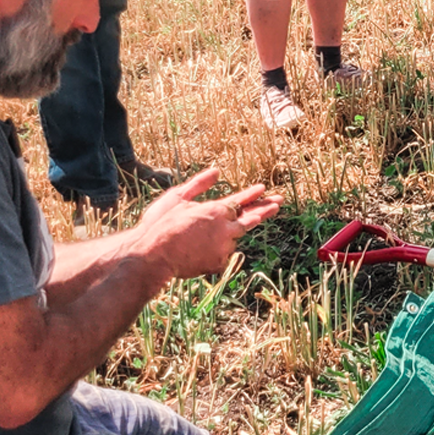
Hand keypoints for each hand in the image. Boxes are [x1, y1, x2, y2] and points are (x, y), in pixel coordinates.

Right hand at [128, 167, 281, 279]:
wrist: (154, 255)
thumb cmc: (161, 224)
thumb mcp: (177, 197)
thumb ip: (199, 184)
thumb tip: (216, 171)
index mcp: (216, 210)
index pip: (240, 201)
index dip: (252, 195)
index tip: (264, 189)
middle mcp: (225, 228)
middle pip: (250, 218)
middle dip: (265, 209)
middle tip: (279, 202)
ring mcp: (224, 247)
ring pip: (233, 238)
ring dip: (232, 233)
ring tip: (229, 230)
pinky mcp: (218, 263)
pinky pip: (222, 255)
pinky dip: (215, 250)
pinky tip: (198, 250)